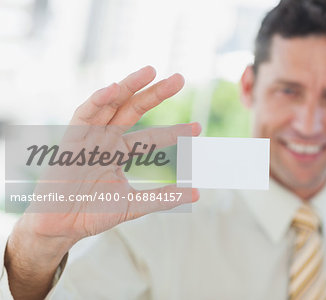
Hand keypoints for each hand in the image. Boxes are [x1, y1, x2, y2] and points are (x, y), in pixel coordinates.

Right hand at [4, 66, 199, 299]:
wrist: (62, 226)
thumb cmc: (94, 213)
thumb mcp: (135, 204)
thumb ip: (163, 197)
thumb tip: (197, 193)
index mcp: (121, 152)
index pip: (152, 137)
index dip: (175, 132)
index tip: (198, 127)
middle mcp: (107, 139)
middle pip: (134, 110)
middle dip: (155, 94)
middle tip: (179, 79)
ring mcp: (90, 137)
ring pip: (110, 105)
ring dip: (128, 86)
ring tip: (150, 71)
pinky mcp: (71, 140)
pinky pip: (83, 116)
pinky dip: (96, 102)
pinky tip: (113, 88)